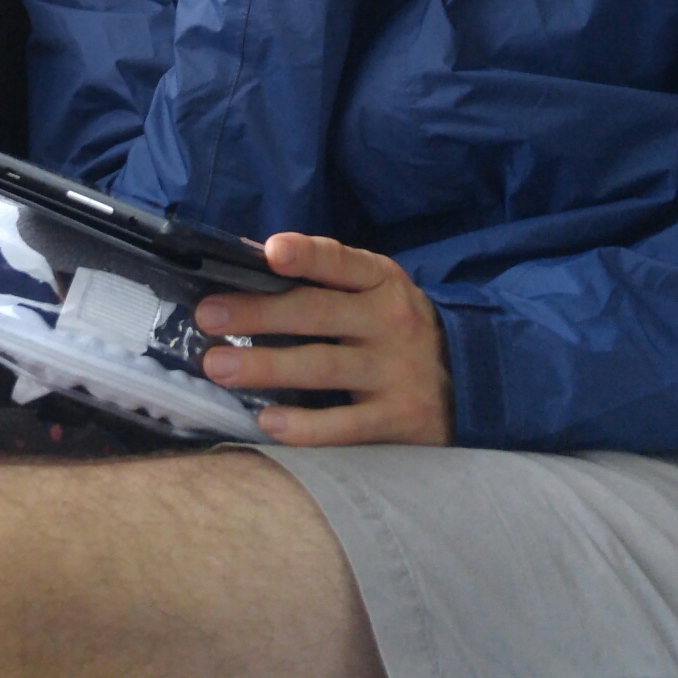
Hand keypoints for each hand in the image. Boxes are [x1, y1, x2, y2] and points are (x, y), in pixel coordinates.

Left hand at [196, 233, 453, 444]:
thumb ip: (324, 281)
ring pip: (323, 367)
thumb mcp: (374, 292)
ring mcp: (395, 371)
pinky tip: (266, 421)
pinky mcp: (398, 418)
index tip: (270, 252)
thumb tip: (249, 264)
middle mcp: (390, 321)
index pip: (341, 262)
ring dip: (266, 366)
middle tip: (208, 316)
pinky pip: (345, 424)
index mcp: (381, 281)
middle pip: (317, 313)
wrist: (469, 382)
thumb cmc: (394, 329)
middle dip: (259, 313)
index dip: (307, 255)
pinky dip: (304, 426)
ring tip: (217, 368)